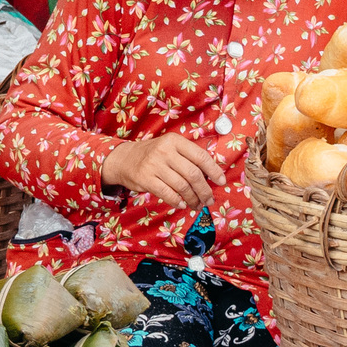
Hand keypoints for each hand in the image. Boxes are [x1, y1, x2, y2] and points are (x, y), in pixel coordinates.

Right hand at [102, 134, 225, 208]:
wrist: (124, 159)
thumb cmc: (154, 154)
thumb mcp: (170, 147)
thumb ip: (188, 156)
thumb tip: (212, 176)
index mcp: (175, 141)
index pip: (200, 156)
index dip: (214, 171)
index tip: (221, 182)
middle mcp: (165, 151)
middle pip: (193, 174)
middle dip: (205, 191)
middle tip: (209, 200)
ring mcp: (154, 165)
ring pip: (182, 186)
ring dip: (193, 199)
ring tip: (197, 205)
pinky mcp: (146, 179)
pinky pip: (167, 194)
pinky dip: (177, 202)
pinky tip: (182, 204)